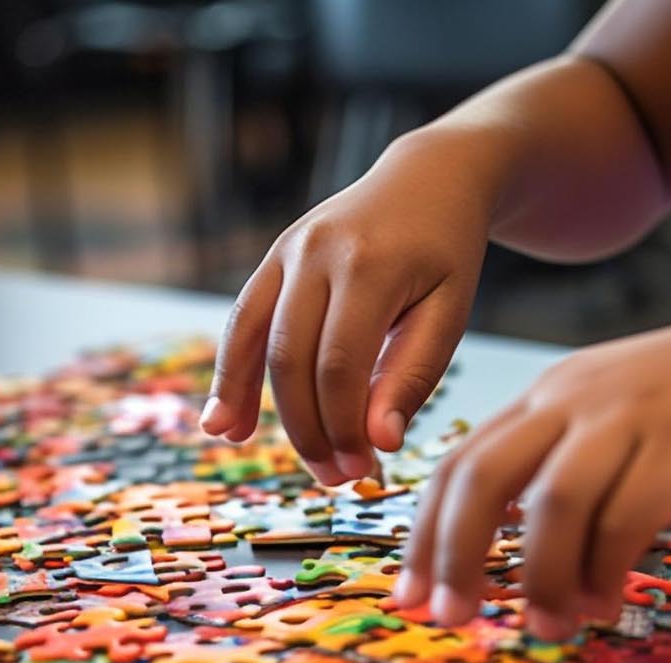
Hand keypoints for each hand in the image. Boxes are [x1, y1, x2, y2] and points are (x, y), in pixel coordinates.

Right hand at [200, 135, 493, 484]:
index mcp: (370, 267)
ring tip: (254, 454)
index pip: (341, 366)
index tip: (360, 469)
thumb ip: (414, 375)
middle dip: (307, 428)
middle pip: (293, 360)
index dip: (343, 426)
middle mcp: (318, 253)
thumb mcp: (450, 312)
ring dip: (254, 406)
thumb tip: (378, 442)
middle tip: (332, 476)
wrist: (428, 178)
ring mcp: (289, 251)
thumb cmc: (447, 254)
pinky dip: (228, 373)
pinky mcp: (274, 258)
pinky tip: (220, 422)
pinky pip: (241, 321)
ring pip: (256, 342)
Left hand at [393, 274, 670, 637]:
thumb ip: (576, 467)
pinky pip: (628, 517)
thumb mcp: (626, 416)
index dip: (426, 531)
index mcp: (554, 395)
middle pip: (482, 475)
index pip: (461, 459)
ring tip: (546, 624)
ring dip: (539, 575)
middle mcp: (579, 399)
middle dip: (453, 554)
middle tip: (450, 617)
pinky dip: (607, 568)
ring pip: (552, 503)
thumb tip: (530, 551)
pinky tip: (606, 600)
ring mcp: (634, 417)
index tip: (414, 593)